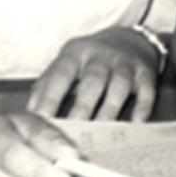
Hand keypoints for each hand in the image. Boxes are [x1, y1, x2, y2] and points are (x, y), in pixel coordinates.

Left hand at [27, 26, 159, 120]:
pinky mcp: (146, 73)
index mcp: (75, 53)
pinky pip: (146, 92)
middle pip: (92, 82)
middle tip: (71, 133)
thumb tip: (29, 114)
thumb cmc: (89, 60)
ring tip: (100, 136)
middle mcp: (101, 56)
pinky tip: (135, 125)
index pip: (61, 75)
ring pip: (119, 87)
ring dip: (109, 111)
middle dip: (82, 108)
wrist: (130, 40)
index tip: (41, 121)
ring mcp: (125, 64)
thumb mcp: (65, 63)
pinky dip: (142, 109)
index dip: (50, 98)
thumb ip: (46, 86)